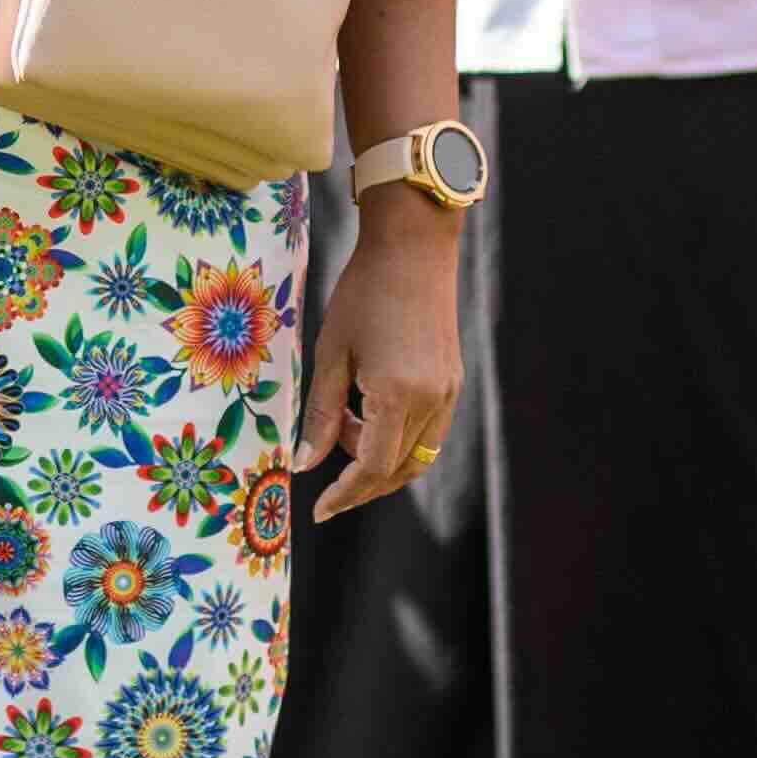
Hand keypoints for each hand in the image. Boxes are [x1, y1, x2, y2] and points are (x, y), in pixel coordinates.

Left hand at [298, 194, 461, 522]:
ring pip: (419, 455)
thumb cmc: (363, 293)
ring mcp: (448, 392)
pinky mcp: (452, 381)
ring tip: (342, 432)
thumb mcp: (332, 353)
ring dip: (382, 462)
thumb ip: (320, 413)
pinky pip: (429, 431)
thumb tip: (304, 463)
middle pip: (400, 470)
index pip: (372, 467)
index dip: (344, 493)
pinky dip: (399, 439)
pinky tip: (367, 417)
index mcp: (399, 396)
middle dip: (363, 486)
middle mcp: (432, 401)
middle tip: (328, 488)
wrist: (413, 248)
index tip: (319, 509)